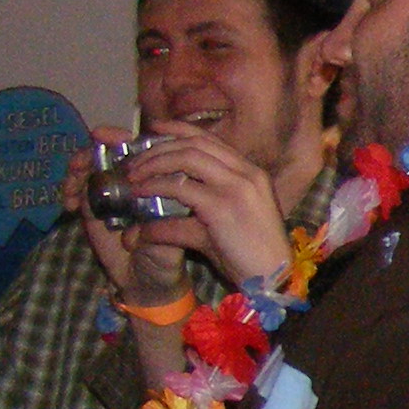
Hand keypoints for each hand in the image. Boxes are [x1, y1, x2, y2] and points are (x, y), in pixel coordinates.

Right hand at [73, 130, 186, 300]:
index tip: (112, 137)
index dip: (126, 139)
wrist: (149, 282)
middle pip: (112, 150)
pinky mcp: (93, 207)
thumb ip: (166, 227)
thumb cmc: (168, 259)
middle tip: (87, 153)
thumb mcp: (174, 239)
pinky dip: (70, 189)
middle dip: (96, 147)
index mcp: (160, 180)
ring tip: (74, 177)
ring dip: (78, 165)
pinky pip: (76, 189)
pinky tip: (70, 203)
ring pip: (90, 165)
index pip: (144, 149)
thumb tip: (144, 223)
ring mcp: (113, 192)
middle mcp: (136, 181)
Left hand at [107, 120, 295, 291]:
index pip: (211, 140)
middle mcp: (247, 173)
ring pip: (186, 157)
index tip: (154, 129)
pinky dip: (155, 186)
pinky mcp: (222, 206)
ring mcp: (237, 187)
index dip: (179, 129)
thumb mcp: (221, 226)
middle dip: (158, 148)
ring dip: (154, 162)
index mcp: (252, 174)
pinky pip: (179, 187)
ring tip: (133, 175)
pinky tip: (140, 192)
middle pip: (195, 144)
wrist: (275, 278)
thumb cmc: (252, 257)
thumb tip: (151, 221)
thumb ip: (190, 214)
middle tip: (135, 162)